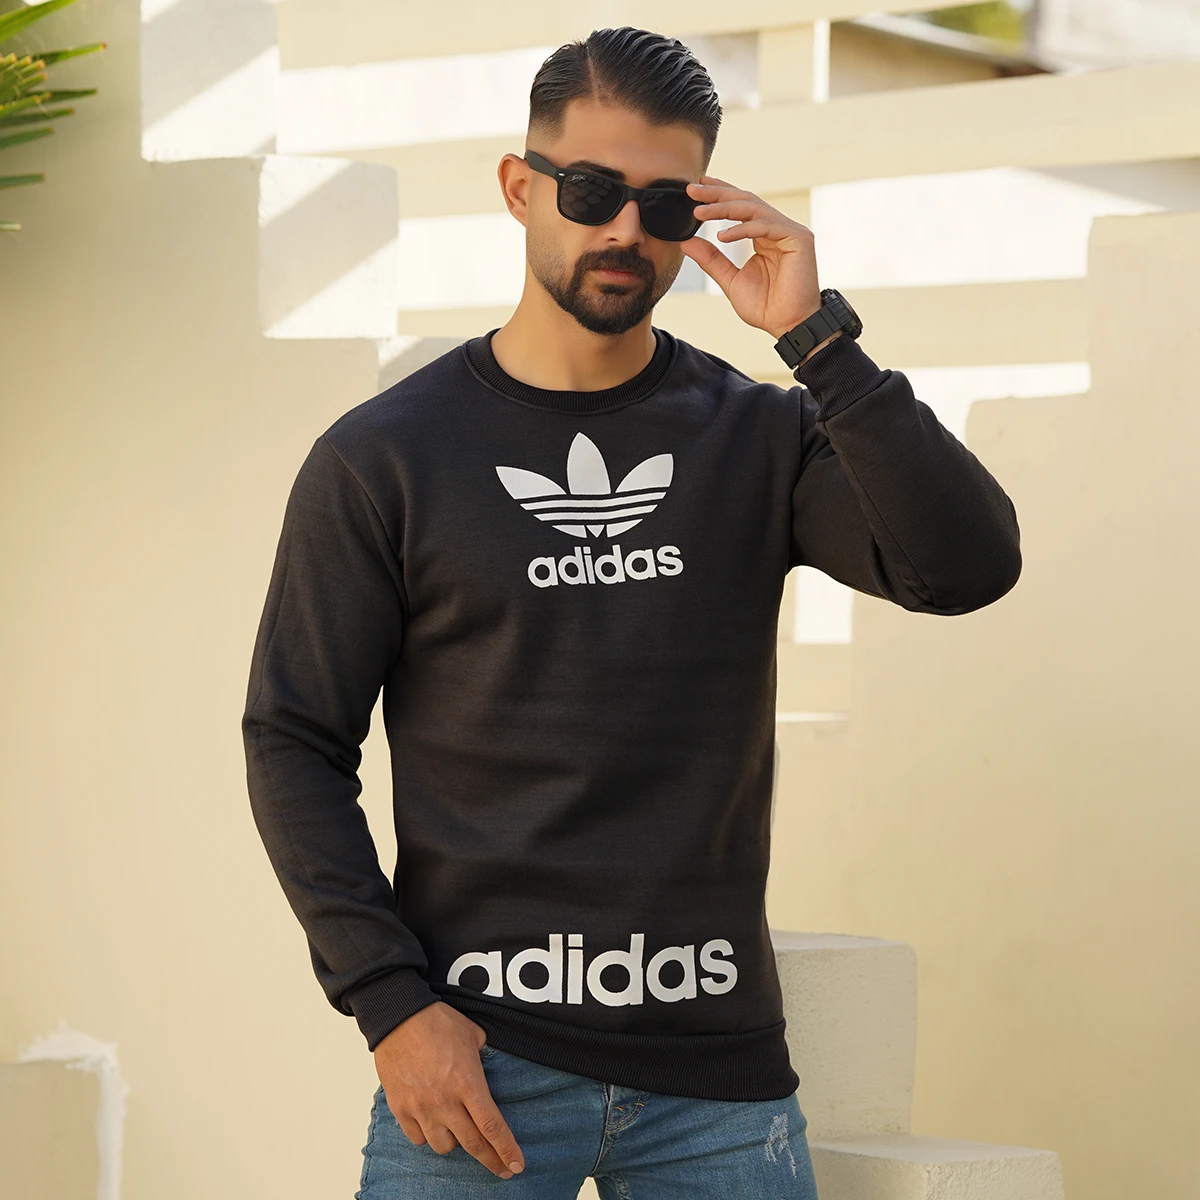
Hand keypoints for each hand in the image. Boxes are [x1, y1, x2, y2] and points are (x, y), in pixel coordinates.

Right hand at [373, 1001, 524, 1179]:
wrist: (398, 1016)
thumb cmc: (437, 1021)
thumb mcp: (474, 1034)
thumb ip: (484, 1057)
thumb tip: (488, 1066)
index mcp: (467, 1083)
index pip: (492, 1126)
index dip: (507, 1149)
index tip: (517, 1165)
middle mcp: (445, 1101)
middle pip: (473, 1144)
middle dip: (492, 1160)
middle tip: (503, 1169)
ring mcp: (421, 1108)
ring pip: (444, 1146)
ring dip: (455, 1142)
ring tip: (459, 1130)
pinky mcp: (401, 1109)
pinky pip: (417, 1138)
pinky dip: (427, 1136)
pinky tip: (432, 1124)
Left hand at [681, 175, 836, 347]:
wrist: (788, 325)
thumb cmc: (766, 307)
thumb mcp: (730, 280)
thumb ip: (712, 259)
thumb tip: (687, 242)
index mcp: (763, 235)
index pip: (740, 206)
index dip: (718, 194)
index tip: (695, 189)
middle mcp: (777, 228)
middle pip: (745, 200)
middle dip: (717, 194)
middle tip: (693, 189)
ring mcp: (789, 231)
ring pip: (753, 208)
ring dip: (724, 208)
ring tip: (700, 212)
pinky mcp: (799, 238)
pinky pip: (767, 225)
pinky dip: (743, 229)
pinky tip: (722, 235)